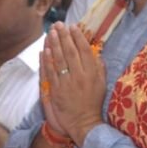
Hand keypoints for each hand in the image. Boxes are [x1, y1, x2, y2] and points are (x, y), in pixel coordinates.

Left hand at [42, 22, 105, 145]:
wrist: (84, 123)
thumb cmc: (93, 103)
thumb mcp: (102, 84)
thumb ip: (99, 67)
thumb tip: (95, 51)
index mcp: (92, 73)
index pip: (84, 50)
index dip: (78, 37)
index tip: (73, 26)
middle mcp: (80, 76)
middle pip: (70, 52)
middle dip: (64, 36)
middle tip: (59, 25)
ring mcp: (67, 83)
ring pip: (59, 60)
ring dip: (54, 44)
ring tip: (51, 32)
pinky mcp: (56, 90)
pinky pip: (51, 72)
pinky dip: (47, 60)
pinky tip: (45, 50)